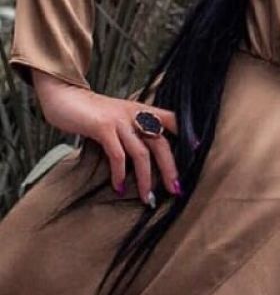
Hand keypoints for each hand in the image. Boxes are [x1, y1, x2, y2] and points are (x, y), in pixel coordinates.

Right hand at [31, 70, 180, 206]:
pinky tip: (119, 187)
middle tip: (175, 189)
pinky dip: (119, 173)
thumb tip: (146, 154)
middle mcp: (135, 114)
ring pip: (141, 153)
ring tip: (147, 198)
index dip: (186, 132)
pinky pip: (117, 154)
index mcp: (141, 110)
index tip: (197, 150)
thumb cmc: (92, 112)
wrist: (66, 97)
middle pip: (161, 143)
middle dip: (169, 168)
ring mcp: (120, 120)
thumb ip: (133, 129)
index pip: (172, 118)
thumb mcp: (119, 116)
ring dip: (145, 179)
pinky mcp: (103, 127)